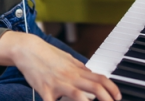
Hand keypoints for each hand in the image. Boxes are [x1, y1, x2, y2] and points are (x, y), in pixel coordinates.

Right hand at [0, 31, 120, 100]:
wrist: (28, 49)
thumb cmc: (46, 54)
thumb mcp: (67, 58)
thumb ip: (79, 67)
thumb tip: (90, 72)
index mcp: (76, 70)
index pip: (100, 78)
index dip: (112, 88)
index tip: (117, 96)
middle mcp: (70, 77)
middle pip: (95, 87)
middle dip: (107, 98)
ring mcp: (58, 84)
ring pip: (78, 95)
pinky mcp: (45, 90)